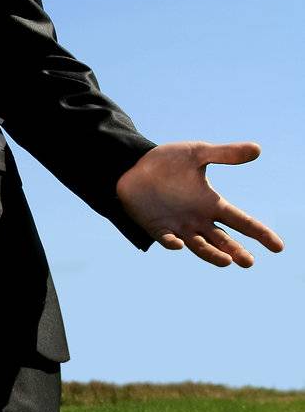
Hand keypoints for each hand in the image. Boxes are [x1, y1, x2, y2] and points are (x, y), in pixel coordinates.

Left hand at [115, 141, 283, 266]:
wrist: (133, 165)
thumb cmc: (167, 161)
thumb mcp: (198, 154)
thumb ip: (225, 154)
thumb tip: (257, 149)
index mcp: (212, 203)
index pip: (242, 221)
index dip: (260, 233)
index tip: (278, 247)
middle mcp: (198, 220)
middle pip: (223, 240)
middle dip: (236, 251)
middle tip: (249, 262)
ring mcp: (178, 227)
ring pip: (200, 246)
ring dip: (212, 254)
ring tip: (227, 261)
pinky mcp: (157, 228)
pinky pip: (166, 239)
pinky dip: (172, 243)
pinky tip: (178, 243)